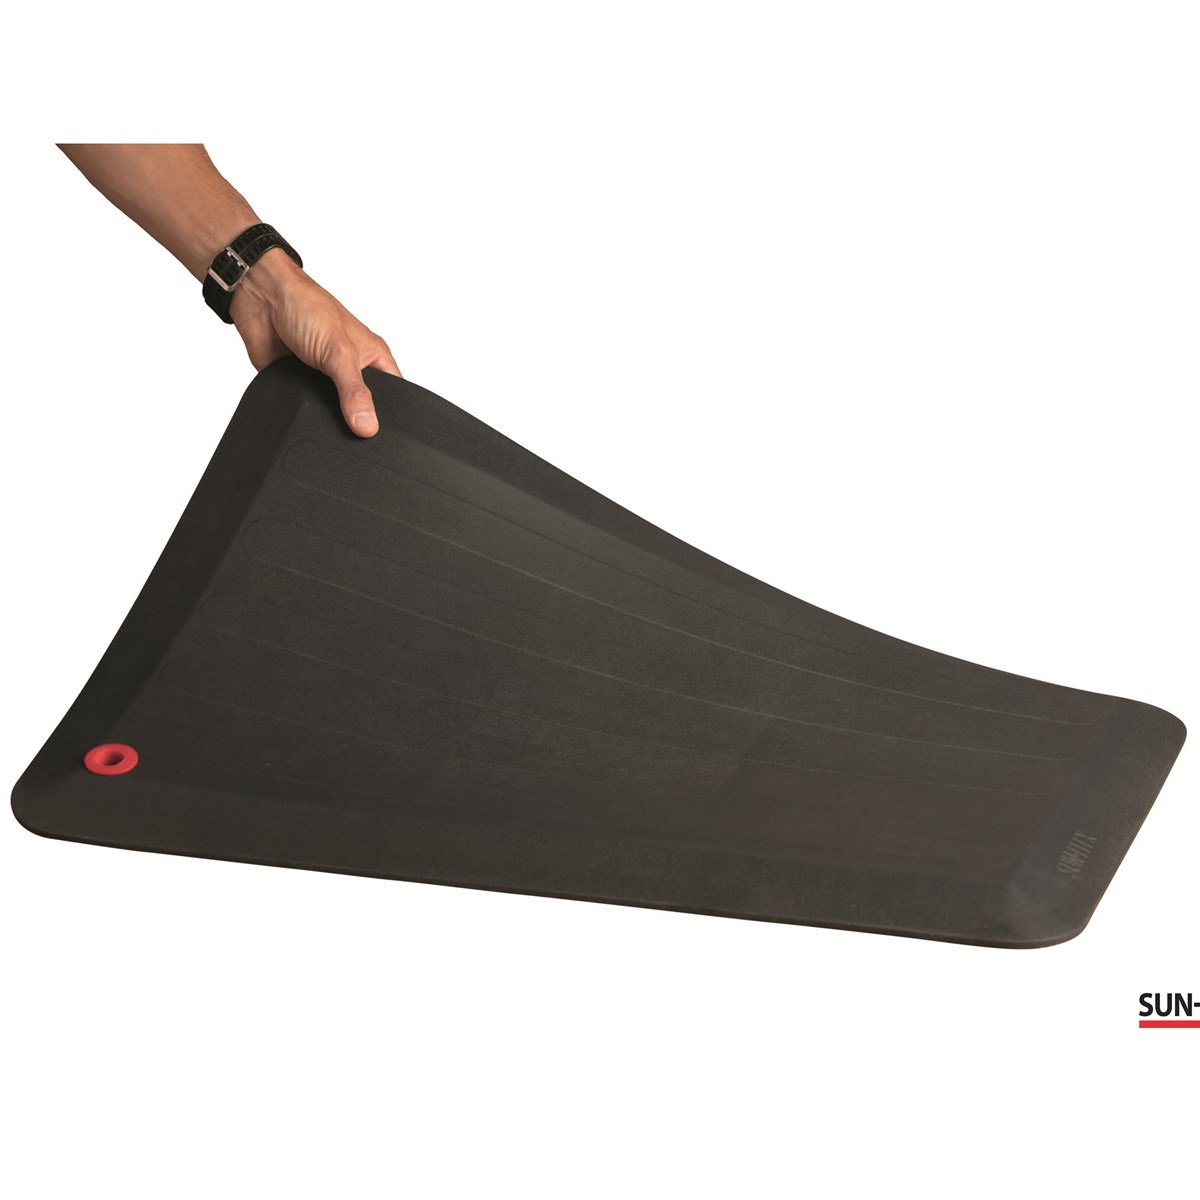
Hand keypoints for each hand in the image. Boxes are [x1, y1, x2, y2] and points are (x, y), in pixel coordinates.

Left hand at [229, 250, 400, 436]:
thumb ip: (354, 391)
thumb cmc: (306, 306)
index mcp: (373, 358)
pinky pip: (306, 410)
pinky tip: (303, 411)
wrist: (261, 298)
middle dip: (357, 421)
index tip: (382, 434)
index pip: (394, 396)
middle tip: (353, 431)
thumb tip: (368, 426)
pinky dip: (302, 413)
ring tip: (327, 419)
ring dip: (327, 418)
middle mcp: (352, 370)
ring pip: (333, 414)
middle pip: (363, 410)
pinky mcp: (300, 386)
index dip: (391, 416)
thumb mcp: (340, 352)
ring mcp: (326, 380)